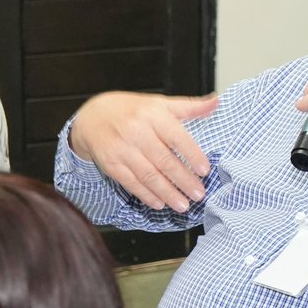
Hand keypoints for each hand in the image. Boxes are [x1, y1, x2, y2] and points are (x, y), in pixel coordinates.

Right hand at [69, 91, 217, 212]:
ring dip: (168, 193)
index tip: (205, 170)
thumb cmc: (130, 110)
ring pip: (149, 176)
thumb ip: (188, 107)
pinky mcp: (111, 164)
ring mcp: (122, 150)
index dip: (191, 154)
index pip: (176, 137)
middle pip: (164, 161)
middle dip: (183, 180)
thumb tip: (215, 102)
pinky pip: (131, 183)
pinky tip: (159, 203)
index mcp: (152, 115)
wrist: (92, 117)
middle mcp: (136, 132)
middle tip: (199, 194)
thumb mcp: (158, 103)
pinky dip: (146, 195)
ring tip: (183, 205)